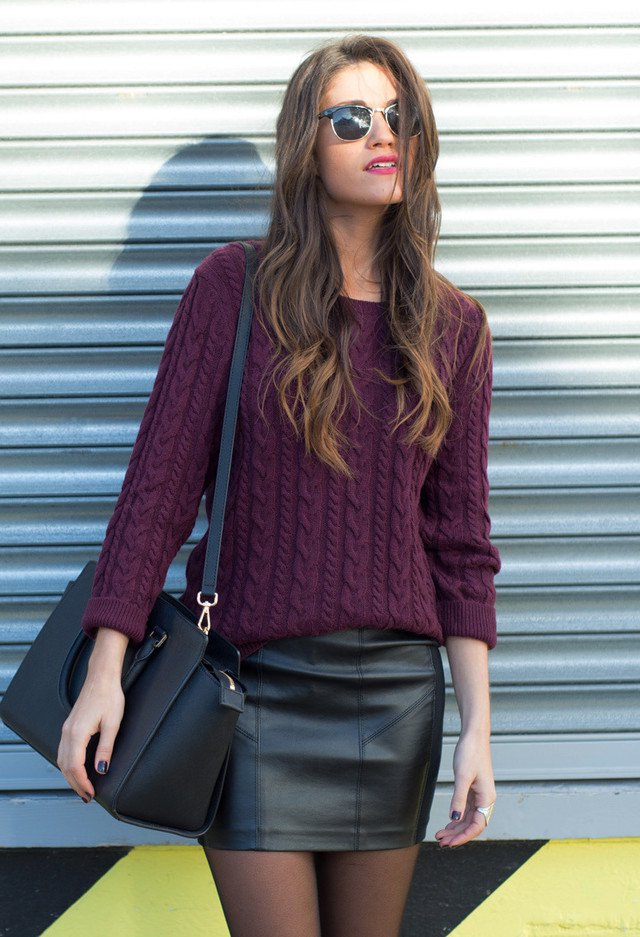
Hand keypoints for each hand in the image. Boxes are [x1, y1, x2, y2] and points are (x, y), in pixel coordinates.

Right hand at [57, 668, 124, 802]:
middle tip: (87, 796)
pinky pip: (63, 751)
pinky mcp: (69, 726)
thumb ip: (105, 748)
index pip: (75, 766)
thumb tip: (101, 770)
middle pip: (65, 766)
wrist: (102, 677)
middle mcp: (68, 732)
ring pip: (61, 759)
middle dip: (75, 784)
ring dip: (70, 776)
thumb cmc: (109, 696)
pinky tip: (76, 769)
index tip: (91, 793)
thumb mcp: (113, 724)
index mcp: (77, 733)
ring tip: (82, 787)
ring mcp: (66, 729)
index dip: (82, 783)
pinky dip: (68, 764)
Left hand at [434, 729, 495, 847]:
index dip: (463, 836)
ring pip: (468, 818)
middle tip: (441, 842)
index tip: (449, 843)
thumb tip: (454, 818)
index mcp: (487, 798)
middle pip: (472, 824)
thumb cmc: (470, 753)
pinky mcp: (473, 789)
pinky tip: (448, 822)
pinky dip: (457, 817)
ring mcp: (479, 795)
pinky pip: (466, 809)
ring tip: (441, 835)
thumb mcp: (462, 777)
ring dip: (456, 828)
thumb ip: (458, 799)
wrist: (474, 736)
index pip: (477, 826)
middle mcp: (485, 799)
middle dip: (457, 835)